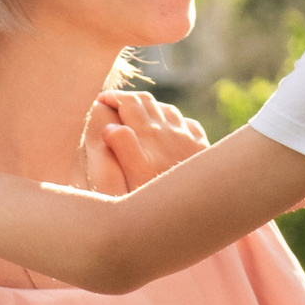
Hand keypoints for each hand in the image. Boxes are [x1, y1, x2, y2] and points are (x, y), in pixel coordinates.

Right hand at [87, 85, 207, 192]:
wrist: (203, 206)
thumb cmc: (163, 198)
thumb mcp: (135, 175)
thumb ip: (123, 147)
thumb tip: (110, 127)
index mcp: (149, 134)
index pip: (129, 103)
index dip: (113, 98)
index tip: (101, 100)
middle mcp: (170, 130)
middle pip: (147, 102)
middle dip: (129, 99)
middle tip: (115, 104)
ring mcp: (188, 137)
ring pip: (168, 110)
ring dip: (151, 108)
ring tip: (139, 116)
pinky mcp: (201, 148)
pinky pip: (188, 124)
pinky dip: (175, 121)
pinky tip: (172, 131)